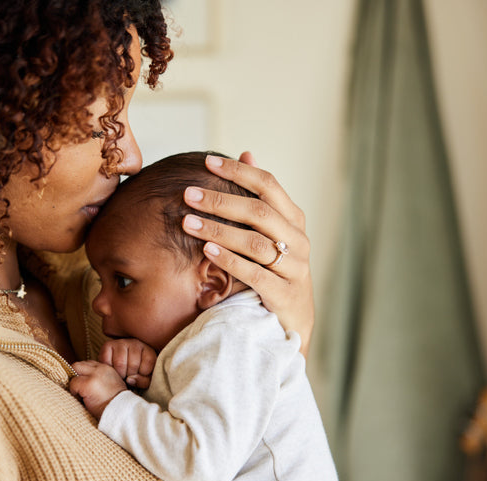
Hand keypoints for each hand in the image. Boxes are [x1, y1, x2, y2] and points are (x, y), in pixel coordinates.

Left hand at [70, 360, 126, 419]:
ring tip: (81, 394)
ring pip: (75, 370)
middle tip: (80, 389)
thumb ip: (100, 378)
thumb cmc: (115, 403)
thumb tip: (86, 378)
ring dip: (75, 382)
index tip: (85, 384)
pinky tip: (82, 400)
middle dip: (76, 375)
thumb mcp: (112, 385)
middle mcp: (101, 368)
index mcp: (107, 368)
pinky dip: (74, 392)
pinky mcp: (88, 384)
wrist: (121, 412)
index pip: (89, 364)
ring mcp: (94, 375)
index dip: (84, 374)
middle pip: (79, 364)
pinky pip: (73, 383)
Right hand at [98, 338, 156, 388]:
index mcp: (148, 350)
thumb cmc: (137, 373)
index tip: (139, 375)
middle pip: (133, 364)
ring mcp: (121, 342)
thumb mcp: (146, 379)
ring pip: (120, 363)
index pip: (148, 364)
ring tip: (121, 373)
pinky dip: (109, 369)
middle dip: (130, 375)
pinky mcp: (108, 345)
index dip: (143, 375)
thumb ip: (144, 381)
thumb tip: (130, 379)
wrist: (123, 364)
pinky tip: (113, 369)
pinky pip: (107, 360)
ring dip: (120, 373)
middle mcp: (135, 343)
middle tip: (128, 375)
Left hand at [182, 152, 313, 356]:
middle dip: (221, 200)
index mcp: (294, 219)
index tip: (207, 161)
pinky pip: (255, 273)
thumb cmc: (275, 268)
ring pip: (255, 242)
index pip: (269, 185)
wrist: (293, 321)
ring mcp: (294, 268)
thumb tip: (247, 152)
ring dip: (219, 230)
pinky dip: (230, 260)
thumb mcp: (272, 231)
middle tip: (189, 194)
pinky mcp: (284, 294)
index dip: (239, 171)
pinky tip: (206, 250)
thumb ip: (260, 196)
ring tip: (188, 222)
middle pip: (259, 211)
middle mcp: (298, 240)